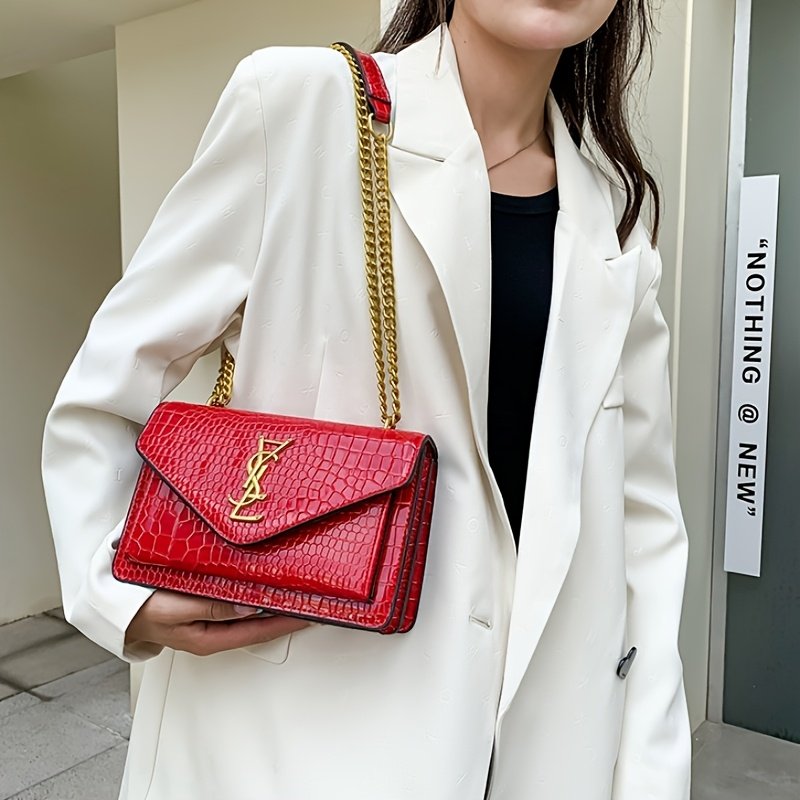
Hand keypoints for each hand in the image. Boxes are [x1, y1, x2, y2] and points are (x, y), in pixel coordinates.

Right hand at [124, 589, 311, 655]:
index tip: (310, 614)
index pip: (259, 631)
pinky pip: (234, 599)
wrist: (114, 606)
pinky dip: (251, 592)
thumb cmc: (142, 610)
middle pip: (258, 623)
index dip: (286, 622)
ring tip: (293, 591)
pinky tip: (260, 583)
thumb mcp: (177, 609)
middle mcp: (213, 630)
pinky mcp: (202, 604)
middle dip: (284, 613)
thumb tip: (248, 606)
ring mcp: (208, 618)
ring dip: (270, 602)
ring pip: (248, 612)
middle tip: (310, 600)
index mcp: (210, 638)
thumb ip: (212, 606)